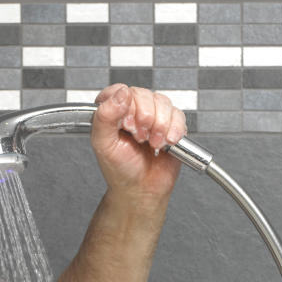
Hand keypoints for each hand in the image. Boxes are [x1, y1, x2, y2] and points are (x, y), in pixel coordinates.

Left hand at [90, 84, 187, 201]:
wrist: (141, 190)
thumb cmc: (120, 170)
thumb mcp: (103, 144)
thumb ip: (104, 116)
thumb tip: (119, 93)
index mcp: (112, 112)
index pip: (120, 90)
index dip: (126, 105)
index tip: (126, 125)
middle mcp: (132, 111)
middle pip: (144, 94)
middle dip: (145, 118)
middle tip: (139, 137)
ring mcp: (152, 116)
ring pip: (162, 102)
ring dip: (160, 125)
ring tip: (152, 143)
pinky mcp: (170, 125)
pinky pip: (178, 114)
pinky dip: (175, 129)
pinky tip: (166, 142)